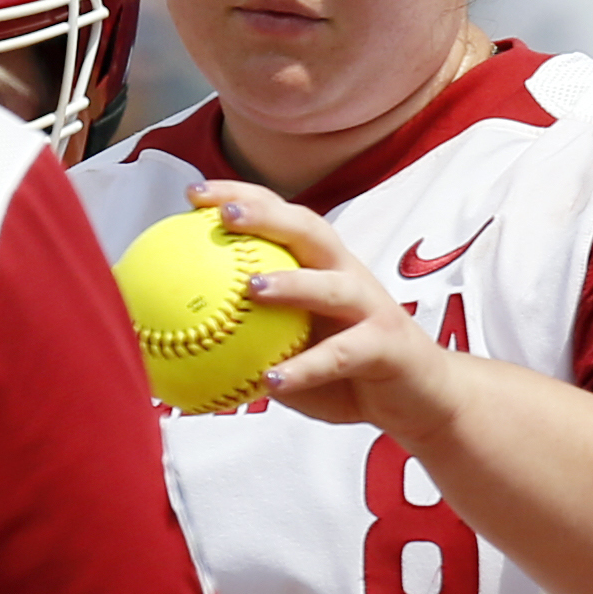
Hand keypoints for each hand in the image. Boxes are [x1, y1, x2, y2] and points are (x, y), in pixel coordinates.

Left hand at [192, 183, 465, 439]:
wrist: (419, 399)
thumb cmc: (345, 373)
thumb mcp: (290, 354)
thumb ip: (245, 344)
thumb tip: (173, 352)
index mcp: (321, 268)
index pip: (280, 218)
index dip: (240, 198)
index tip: (192, 194)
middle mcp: (347, 275)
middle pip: (308, 230)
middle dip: (265, 215)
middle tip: (220, 215)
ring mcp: (371, 308)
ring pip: (331, 285)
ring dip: (292, 283)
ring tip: (251, 287)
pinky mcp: (387, 346)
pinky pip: (342, 355)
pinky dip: (307, 367)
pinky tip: (271, 380)